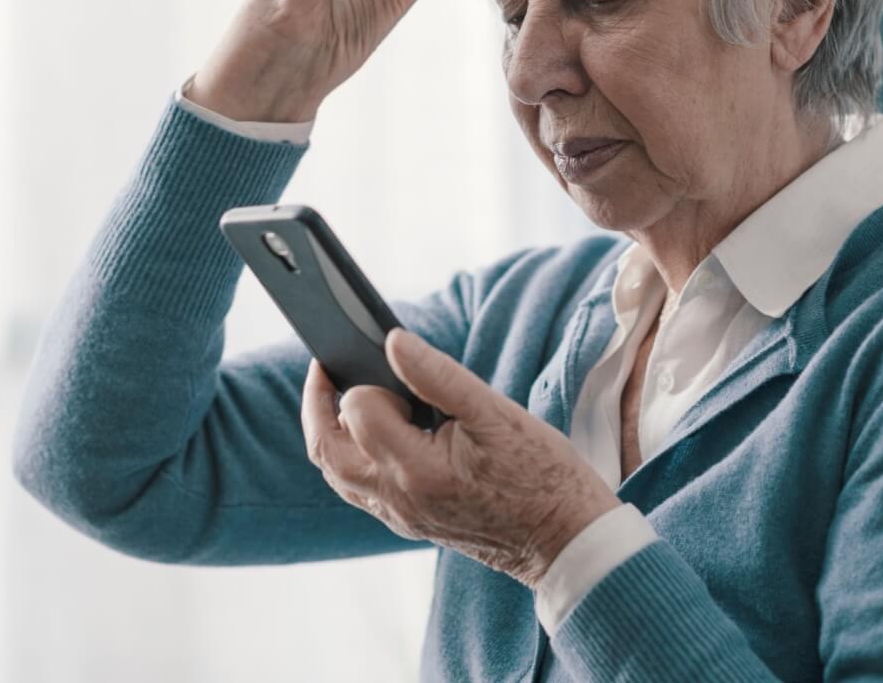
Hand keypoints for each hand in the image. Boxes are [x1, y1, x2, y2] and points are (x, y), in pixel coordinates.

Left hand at [300, 328, 622, 589]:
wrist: (565, 541)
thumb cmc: (541, 474)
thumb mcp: (495, 413)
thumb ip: (438, 375)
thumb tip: (392, 340)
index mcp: (416, 469)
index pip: (357, 411)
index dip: (369, 380)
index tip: (387, 357)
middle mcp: (398, 498)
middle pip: (326, 450)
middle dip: (317, 405)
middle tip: (326, 367)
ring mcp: (400, 516)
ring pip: (337, 475)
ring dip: (330, 433)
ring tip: (343, 393)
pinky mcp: (409, 524)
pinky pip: (359, 491)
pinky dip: (351, 458)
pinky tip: (373, 432)